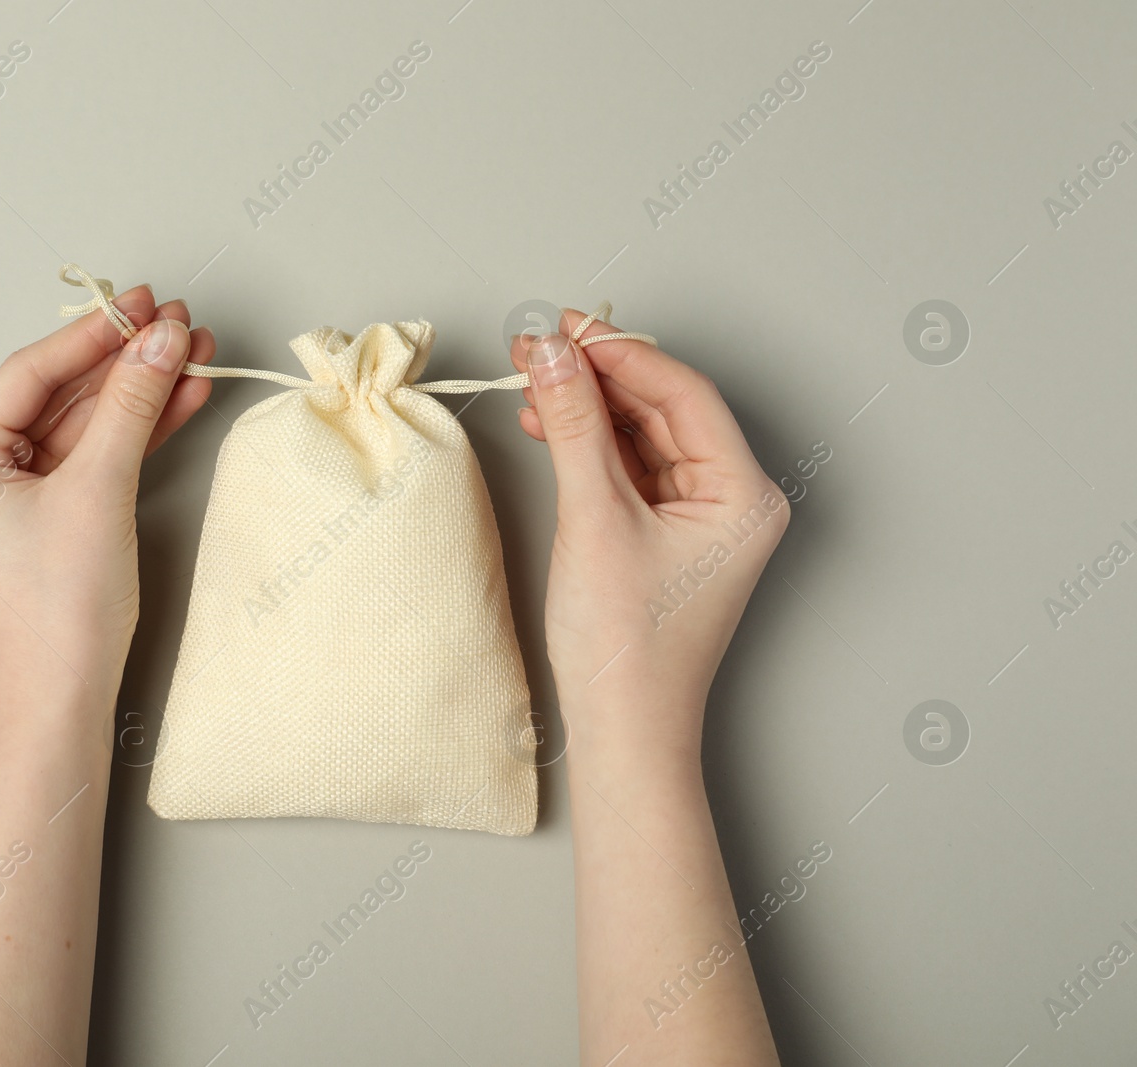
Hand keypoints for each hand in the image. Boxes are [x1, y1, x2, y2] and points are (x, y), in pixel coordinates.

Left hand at [0, 284, 214, 716]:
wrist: (63, 699)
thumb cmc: (58, 613)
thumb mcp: (98, 491)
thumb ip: (131, 407)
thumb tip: (161, 342)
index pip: (29, 373)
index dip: (92, 334)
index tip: (142, 307)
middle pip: (59, 392)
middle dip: (124, 359)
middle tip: (176, 323)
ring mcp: (15, 494)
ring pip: (84, 421)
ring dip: (140, 390)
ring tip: (193, 353)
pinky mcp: (51, 515)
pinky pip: (94, 455)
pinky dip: (137, 430)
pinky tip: (180, 398)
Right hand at [511, 310, 787, 756]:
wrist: (622, 729)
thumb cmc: (627, 646)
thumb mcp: (594, 518)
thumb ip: (574, 425)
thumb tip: (552, 353)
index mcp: (744, 493)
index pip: (683, 393)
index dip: (620, 352)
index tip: (563, 328)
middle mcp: (733, 499)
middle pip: (663, 407)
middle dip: (598, 375)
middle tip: (537, 345)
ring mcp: (700, 517)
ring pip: (642, 434)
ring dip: (588, 406)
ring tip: (533, 379)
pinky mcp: (666, 534)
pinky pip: (630, 468)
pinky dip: (589, 445)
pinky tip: (550, 424)